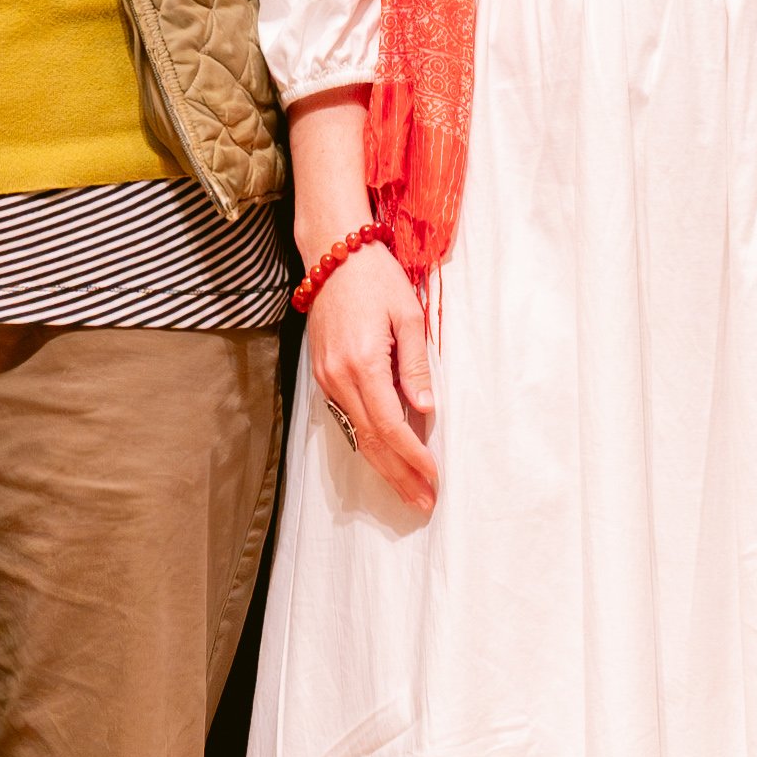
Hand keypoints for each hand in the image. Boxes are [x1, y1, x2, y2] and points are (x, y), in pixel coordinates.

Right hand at [307, 244, 439, 511]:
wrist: (332, 253)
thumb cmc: (376, 278)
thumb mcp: (409, 315)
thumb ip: (416, 365)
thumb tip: (425, 409)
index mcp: (362, 363)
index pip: (391, 426)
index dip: (413, 457)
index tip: (434, 478)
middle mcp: (338, 378)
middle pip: (370, 442)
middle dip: (399, 476)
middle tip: (424, 503)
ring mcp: (326, 379)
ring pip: (356, 436)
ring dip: (383, 466)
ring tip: (409, 490)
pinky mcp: (322, 375)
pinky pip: (347, 419)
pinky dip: (367, 443)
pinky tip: (385, 458)